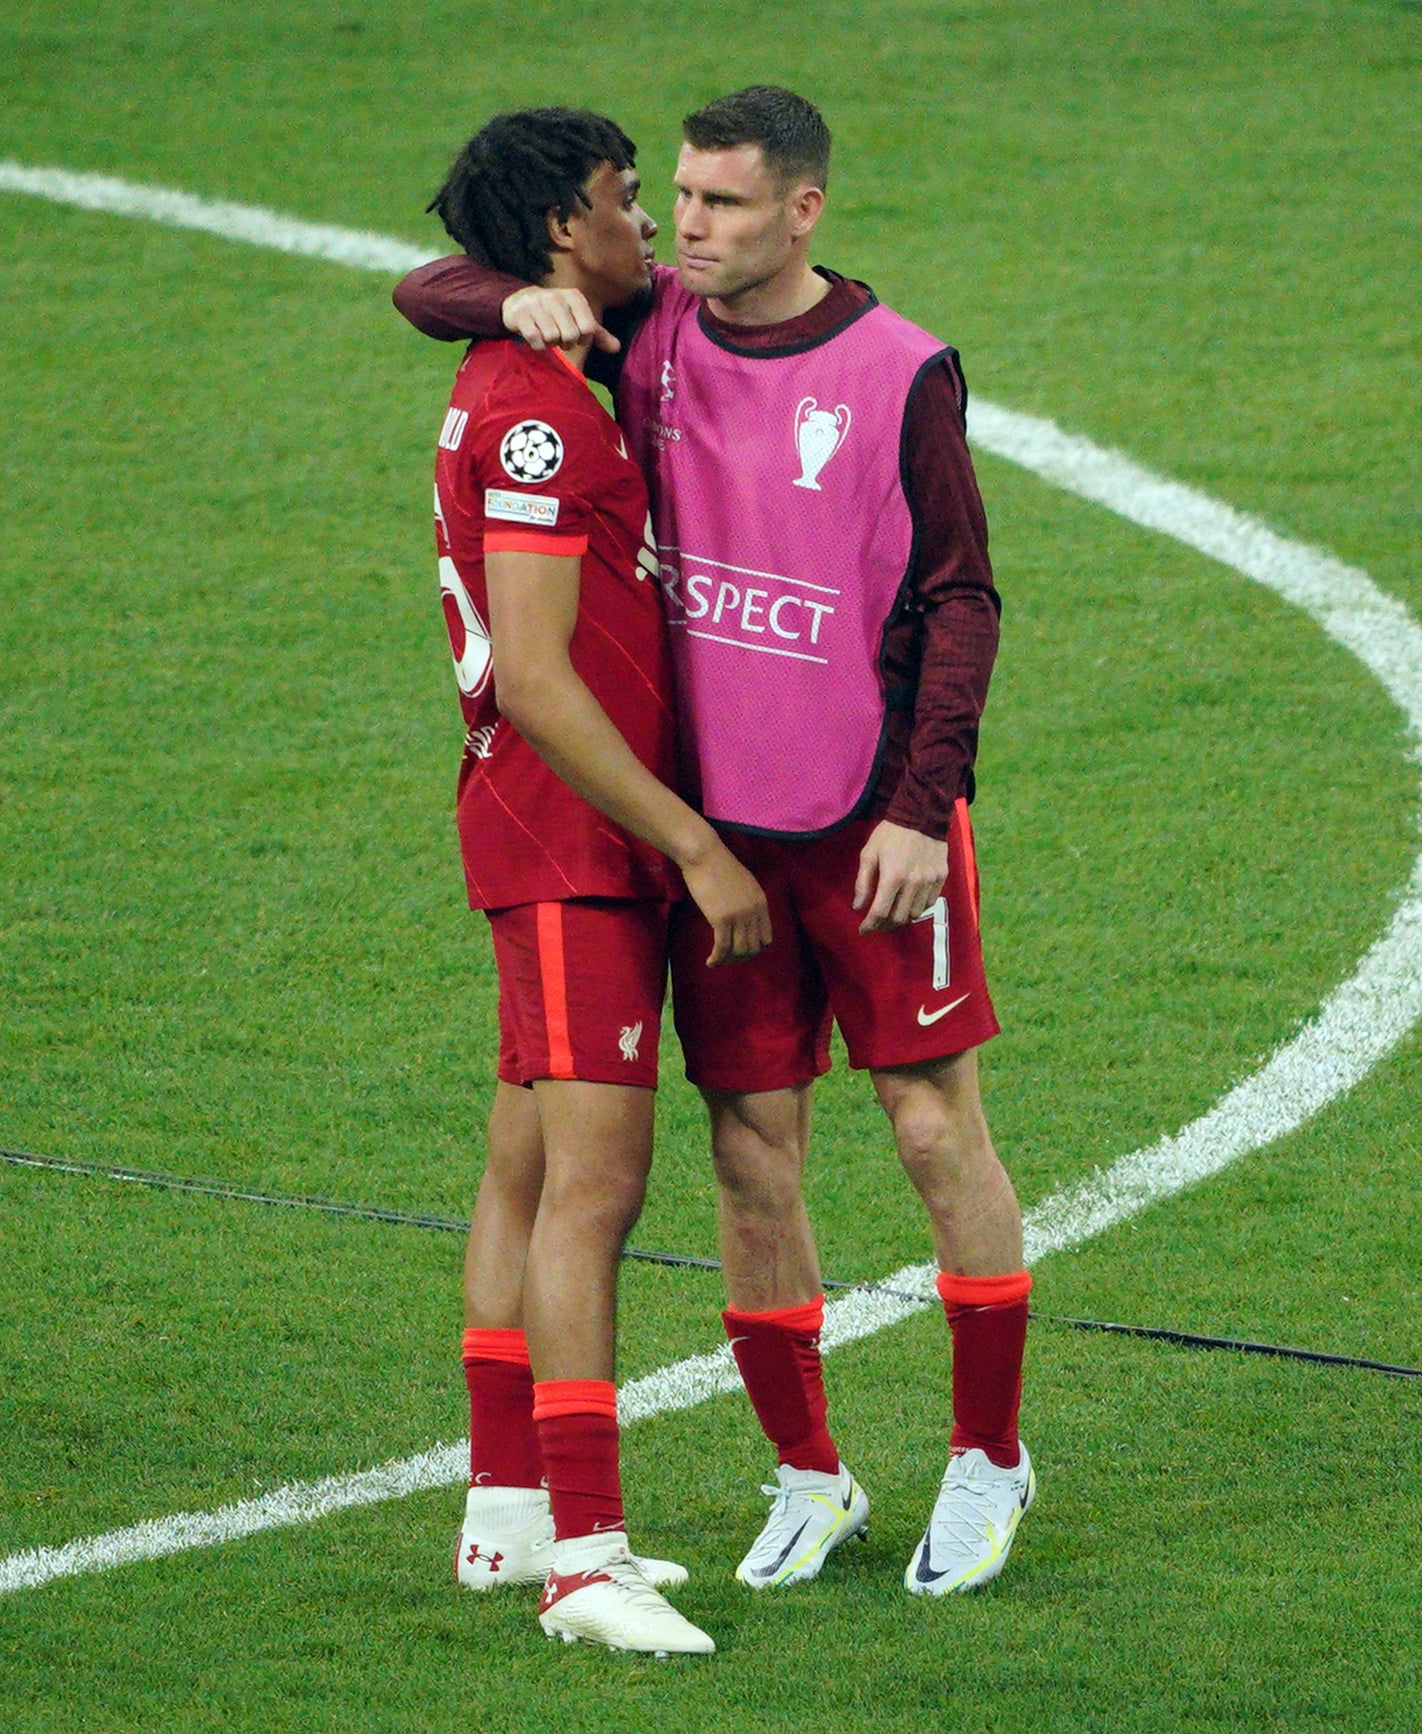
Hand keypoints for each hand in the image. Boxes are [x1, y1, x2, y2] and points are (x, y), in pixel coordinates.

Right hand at [501, 287, 619, 353]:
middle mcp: (555, 296)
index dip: (583, 339)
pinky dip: (538, 346)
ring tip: (548, 336)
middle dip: (566, 343)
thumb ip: (597, 334)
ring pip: (552, 337)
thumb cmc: (556, 314)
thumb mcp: (577, 319)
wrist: (520, 302)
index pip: (588, 327)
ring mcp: (536, 304)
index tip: (577, 336)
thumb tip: (617, 348)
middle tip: (561, 338)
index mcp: (573, 296)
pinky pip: (535, 339)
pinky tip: (536, 338)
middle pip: (570, 334)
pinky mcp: (521, 315)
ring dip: (551, 344)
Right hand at [682, 845, 771, 965]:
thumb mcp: (743, 883)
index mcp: (761, 902)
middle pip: (753, 947)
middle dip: (740, 958)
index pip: (766, 938)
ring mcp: (739, 916)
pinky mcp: (721, 919)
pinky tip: (709, 962)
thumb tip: (744, 920)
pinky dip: (716, 958)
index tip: (740, 952)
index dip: (754, 949)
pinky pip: (722, 947)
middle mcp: (754, 911)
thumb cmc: (718, 866)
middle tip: (727, 960)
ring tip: (717, 961)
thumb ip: (748, 901)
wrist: (704, 855)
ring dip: (728, 960)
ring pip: (739, 950)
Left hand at [852, 820, 946, 932]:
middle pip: (899, 918)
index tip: (864, 930)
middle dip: (885, 925)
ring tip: (893, 913)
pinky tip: (909, 901)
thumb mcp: (869, 853)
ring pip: (915, 914)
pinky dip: (918, 907)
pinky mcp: (941, 877)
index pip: (880, 912)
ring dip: (902, 918)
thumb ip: (863, 882)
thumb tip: (858, 907)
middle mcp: (913, 883)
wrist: (921, 815)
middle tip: (877, 923)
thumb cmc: (890, 834)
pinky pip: (929, 903)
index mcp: (892, 877)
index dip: (870, 925)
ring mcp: (929, 881)